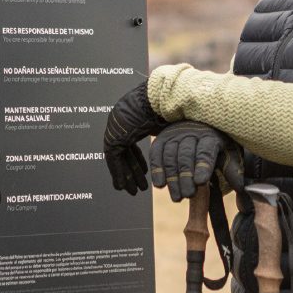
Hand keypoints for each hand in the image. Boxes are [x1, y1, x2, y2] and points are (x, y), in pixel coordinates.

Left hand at [103, 81, 166, 195]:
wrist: (155, 101)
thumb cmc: (165, 108)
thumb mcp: (166, 127)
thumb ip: (168, 138)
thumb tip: (180, 147)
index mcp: (131, 121)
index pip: (132, 147)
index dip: (139, 162)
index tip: (145, 173)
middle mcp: (120, 127)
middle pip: (126, 155)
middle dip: (133, 172)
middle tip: (139, 187)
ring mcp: (114, 132)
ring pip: (118, 160)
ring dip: (127, 176)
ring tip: (134, 191)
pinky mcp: (112, 138)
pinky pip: (113, 161)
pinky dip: (119, 174)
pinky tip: (123, 187)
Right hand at [149, 121, 243, 201]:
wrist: (195, 123)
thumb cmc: (214, 143)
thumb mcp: (227, 152)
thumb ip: (233, 169)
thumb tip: (241, 188)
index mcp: (210, 136)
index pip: (205, 151)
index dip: (202, 166)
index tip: (200, 181)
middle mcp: (191, 133)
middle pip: (186, 156)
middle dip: (186, 177)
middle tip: (188, 195)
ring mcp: (174, 135)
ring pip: (171, 157)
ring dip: (173, 179)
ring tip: (177, 198)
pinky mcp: (161, 139)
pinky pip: (156, 154)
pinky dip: (157, 170)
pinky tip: (160, 185)